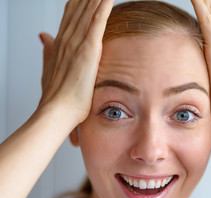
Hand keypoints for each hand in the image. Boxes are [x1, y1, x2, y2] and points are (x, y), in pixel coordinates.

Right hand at [38, 0, 113, 123]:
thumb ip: (48, 50)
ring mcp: (77, 42)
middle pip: (79, 9)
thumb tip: (43, 36)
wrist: (58, 110)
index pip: (70, 15)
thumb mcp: (50, 68)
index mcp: (61, 43)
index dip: (78, 3)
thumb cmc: (56, 96)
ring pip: (88, 11)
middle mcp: (67, 39)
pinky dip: (103, 8)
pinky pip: (97, 22)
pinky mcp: (88, 49)